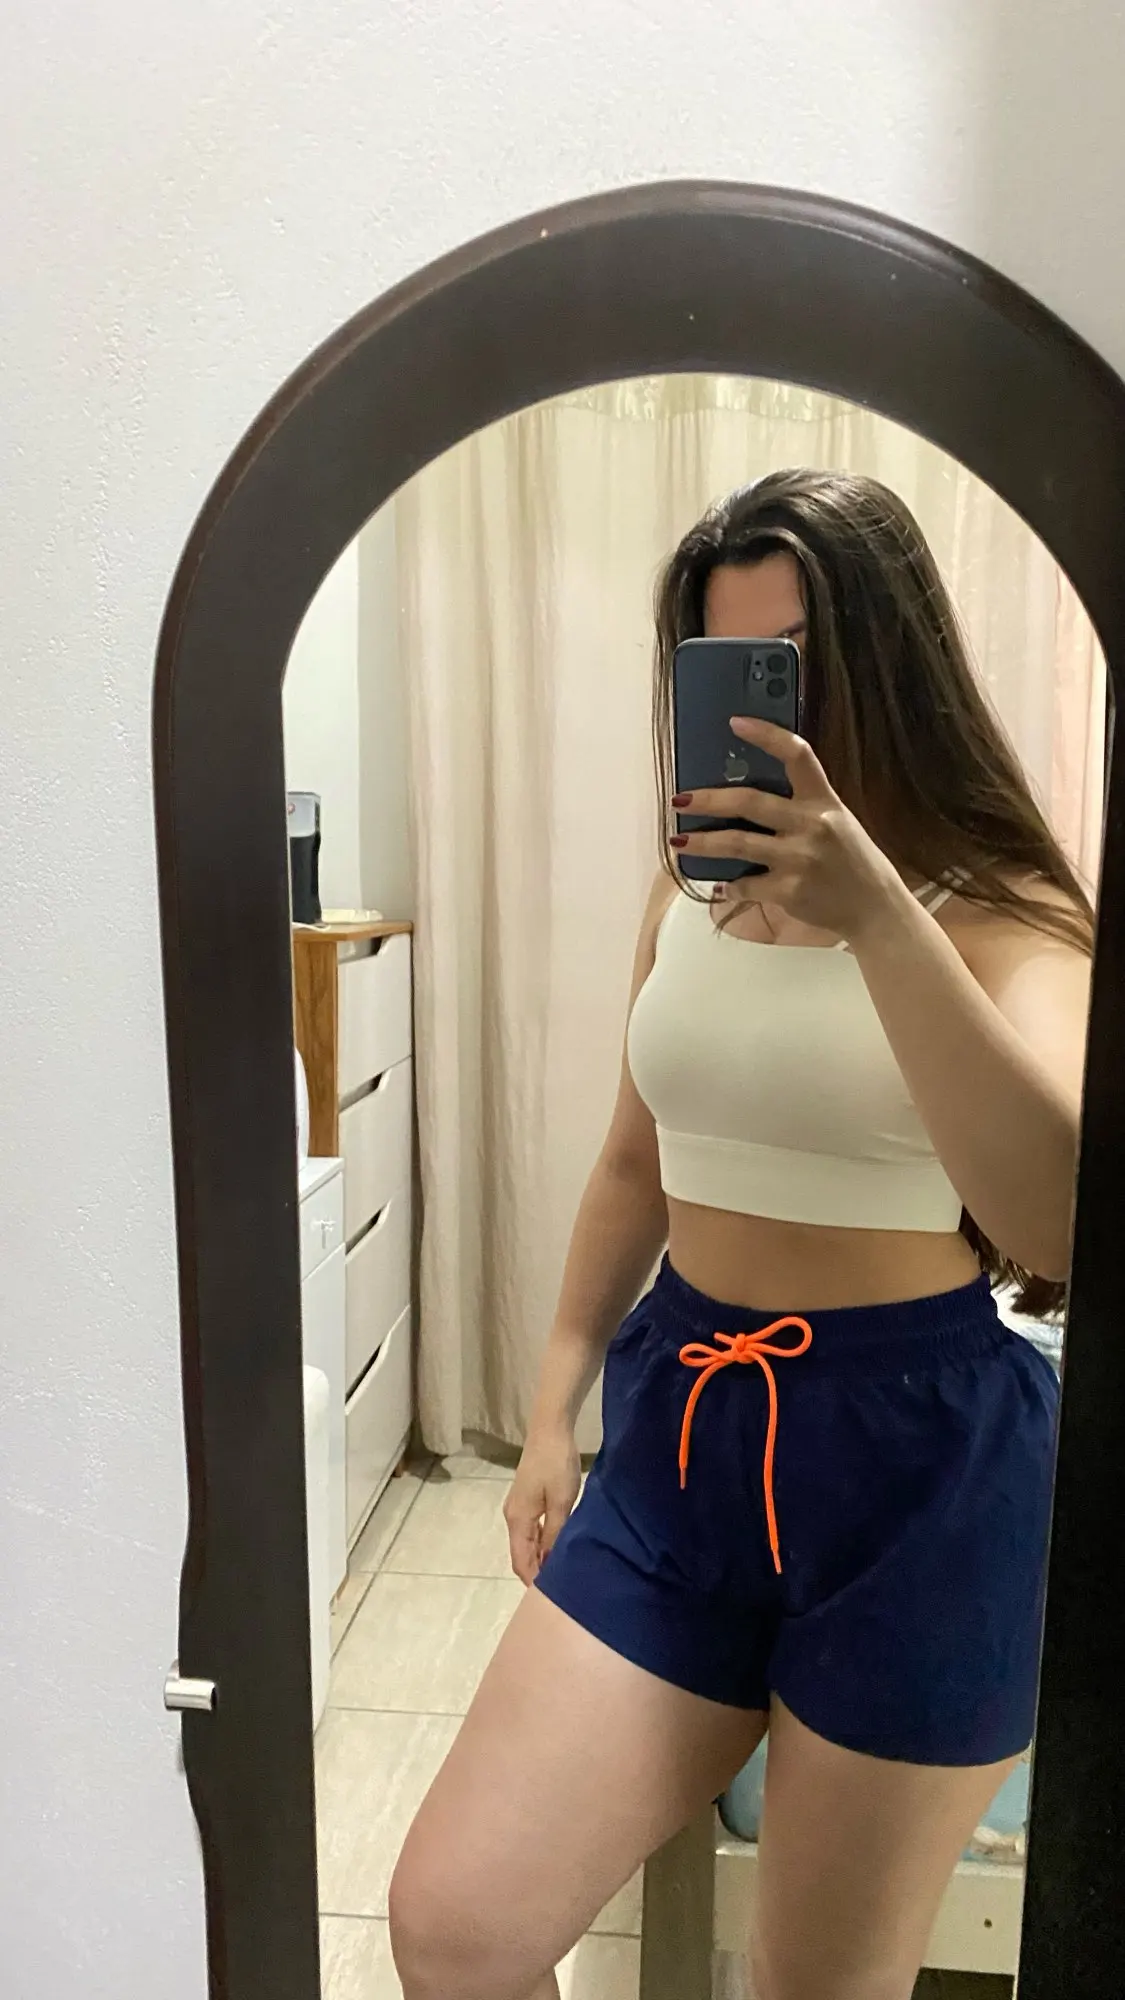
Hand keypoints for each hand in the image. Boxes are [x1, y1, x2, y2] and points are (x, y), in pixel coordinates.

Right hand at [503, 1426, 580, 1584]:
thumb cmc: (557, 1465)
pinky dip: (541, 1543)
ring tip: (561, 1571)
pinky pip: (531, 1530)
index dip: (533, 1581)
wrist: (550, 1429)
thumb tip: (550, 1562)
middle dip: (536, 1573)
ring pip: (526, 1542)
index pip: (521, 1561)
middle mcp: (512, 1516)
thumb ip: (555, 1534)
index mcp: (518, 1519)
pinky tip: (557, 1546)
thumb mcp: (562, 1502)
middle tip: (560, 1589)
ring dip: (540, 1558)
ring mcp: (518, 1507)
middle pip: (521, 1554)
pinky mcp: (527, 1498)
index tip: (551, 1599)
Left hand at [671, 717, 902, 941]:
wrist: (875, 909)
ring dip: (702, 843)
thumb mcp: (837, 823)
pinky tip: (721, 885)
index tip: (735, 723)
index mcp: (824, 801)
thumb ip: (802, 808)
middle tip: (680, 799)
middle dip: (707, 800)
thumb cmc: (852, 862)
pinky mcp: (789, 890)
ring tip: (678, 841)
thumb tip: (746, 801)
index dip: (766, 735)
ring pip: (736, 844)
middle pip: (749, 802)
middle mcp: (811, 825)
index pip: (797, 754)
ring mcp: (799, 859)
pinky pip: (745, 885)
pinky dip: (729, 886)